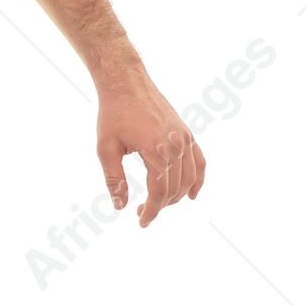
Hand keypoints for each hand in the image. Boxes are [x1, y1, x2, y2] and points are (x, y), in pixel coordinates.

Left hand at [95, 70, 205, 227]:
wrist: (126, 83)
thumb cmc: (113, 114)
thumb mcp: (105, 148)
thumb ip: (113, 179)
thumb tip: (120, 206)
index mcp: (155, 149)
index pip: (160, 191)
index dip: (152, 210)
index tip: (141, 221)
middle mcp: (175, 144)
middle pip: (175, 187)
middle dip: (160, 206)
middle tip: (141, 212)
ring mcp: (185, 138)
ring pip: (189, 178)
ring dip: (176, 196)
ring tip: (158, 204)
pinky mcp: (187, 133)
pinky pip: (199, 161)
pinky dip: (198, 179)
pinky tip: (191, 194)